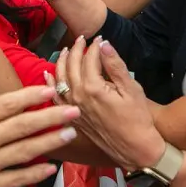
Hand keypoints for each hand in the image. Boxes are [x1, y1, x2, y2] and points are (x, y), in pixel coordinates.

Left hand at [51, 36, 163, 171]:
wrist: (134, 148)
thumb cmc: (137, 119)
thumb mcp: (131, 89)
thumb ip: (115, 65)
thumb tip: (104, 44)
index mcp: (93, 87)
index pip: (89, 59)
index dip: (94, 46)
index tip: (99, 38)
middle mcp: (78, 96)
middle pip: (72, 66)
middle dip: (76, 49)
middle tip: (82, 39)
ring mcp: (72, 107)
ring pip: (60, 79)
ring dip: (62, 62)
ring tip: (66, 50)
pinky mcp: (72, 116)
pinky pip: (56, 97)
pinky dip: (50, 84)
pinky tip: (48, 75)